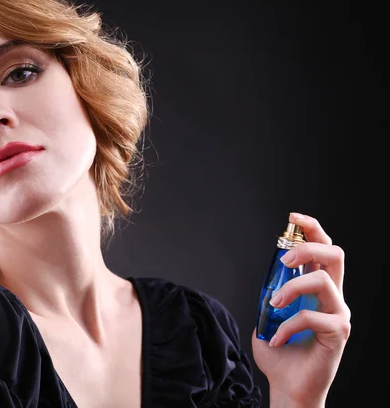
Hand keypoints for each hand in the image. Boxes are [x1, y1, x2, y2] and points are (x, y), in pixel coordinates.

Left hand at [251, 212, 350, 406]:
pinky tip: (275, 339)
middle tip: (284, 260)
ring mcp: (338, 314)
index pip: (324, 249)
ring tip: (273, 304)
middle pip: (335, 254)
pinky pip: (311, 317)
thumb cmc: (279, 351)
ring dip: (291, 288)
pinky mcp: (338, 333)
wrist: (287, 386)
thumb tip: (265, 277)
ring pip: (323, 281)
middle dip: (308, 247)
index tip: (292, 217)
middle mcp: (333, 297)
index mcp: (318, 288)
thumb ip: (270, 292)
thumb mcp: (268, 314)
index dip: (312, 228)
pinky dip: (287, 325)